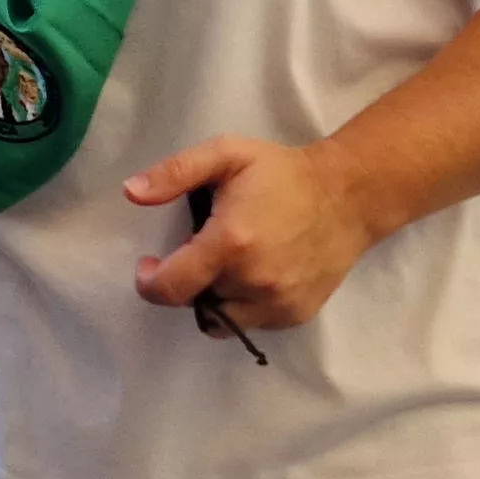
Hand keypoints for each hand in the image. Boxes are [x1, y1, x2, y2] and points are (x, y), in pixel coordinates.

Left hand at [125, 136, 370, 333]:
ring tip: (227, 267)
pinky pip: (252, 323)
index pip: (171, 288)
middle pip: (195, 302)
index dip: (150, 282)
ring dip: (214, 299)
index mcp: (230, 243)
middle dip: (188, 281)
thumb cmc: (282, 173)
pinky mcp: (296, 315)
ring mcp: (277, 303)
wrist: (349, 196)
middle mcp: (253, 282)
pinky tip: (255, 275)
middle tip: (203, 252)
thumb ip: (175, 173)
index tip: (150, 265)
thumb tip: (131, 192)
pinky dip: (243, 306)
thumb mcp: (227, 154)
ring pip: (222, 321)